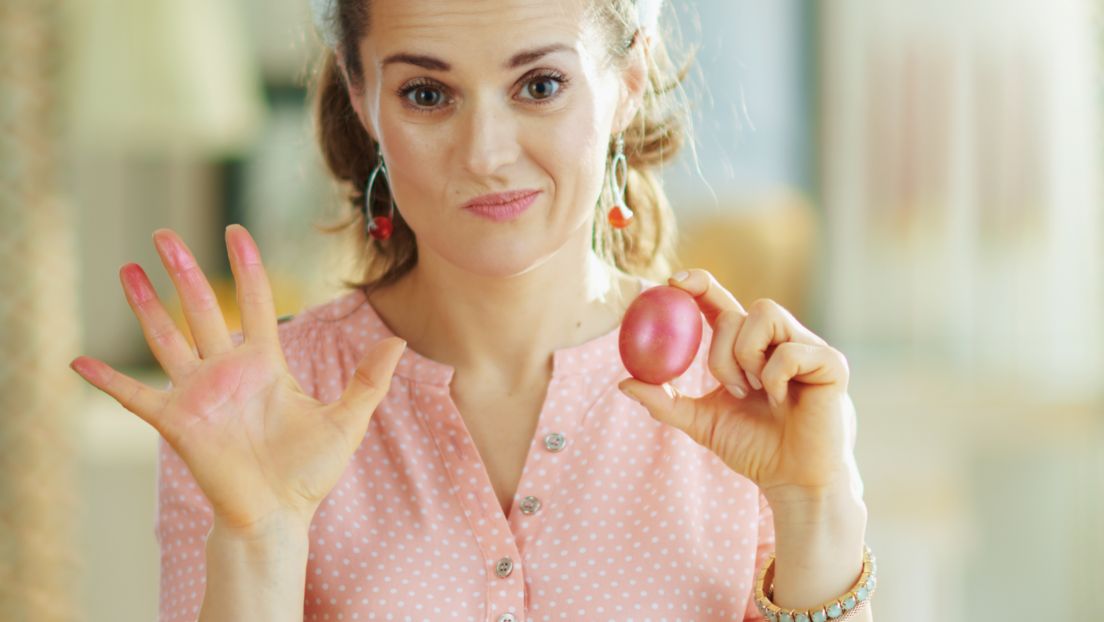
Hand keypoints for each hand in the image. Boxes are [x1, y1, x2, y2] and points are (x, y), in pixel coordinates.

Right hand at [70, 224, 406, 532]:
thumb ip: (368, 380)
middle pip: (201, 309)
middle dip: (184, 272)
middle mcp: (227, 371)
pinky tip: (78, 362)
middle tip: (166, 234)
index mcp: (265, 364)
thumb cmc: (309, 471)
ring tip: (128, 268)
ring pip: (167, 339)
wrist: (280, 516)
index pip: (256, 303)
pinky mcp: (177, 423)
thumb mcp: (347, 420)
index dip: (246, 267)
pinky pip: (136, 396)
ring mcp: (199, 394)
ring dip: (145, 306)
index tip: (235, 230)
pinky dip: (107, 381)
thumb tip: (398, 341)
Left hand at [618, 269, 858, 500]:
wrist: (792, 481)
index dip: (700, 284)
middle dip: (721, 353)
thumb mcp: (701, 422)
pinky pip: (791, 348)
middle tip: (733, 388)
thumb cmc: (754, 449)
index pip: (721, 303)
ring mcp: (806, 347)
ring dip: (748, 357)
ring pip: (764, 314)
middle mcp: (777, 340)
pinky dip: (776, 376)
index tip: (673, 282)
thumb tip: (624, 383)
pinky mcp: (831, 363)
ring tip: (757, 392)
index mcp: (747, 348)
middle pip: (736, 313)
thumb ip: (664, 401)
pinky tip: (781, 400)